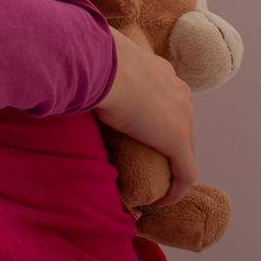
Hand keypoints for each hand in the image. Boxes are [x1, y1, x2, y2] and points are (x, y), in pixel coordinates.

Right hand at [94, 29, 197, 206]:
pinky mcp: (177, 140)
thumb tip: (74, 71)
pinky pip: (185, 174)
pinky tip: (160, 202)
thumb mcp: (101, 61)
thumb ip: (99, 68)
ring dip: (172, 168)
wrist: (102, 65)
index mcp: (162, 72)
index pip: (169, 100)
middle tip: (147, 163)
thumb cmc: (94, 59)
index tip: (142, 134)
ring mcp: (183, 117)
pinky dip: (176, 190)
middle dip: (169, 146)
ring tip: (153, 183)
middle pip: (182, 125)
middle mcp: (180, 93)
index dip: (159, 120)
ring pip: (186, 150)